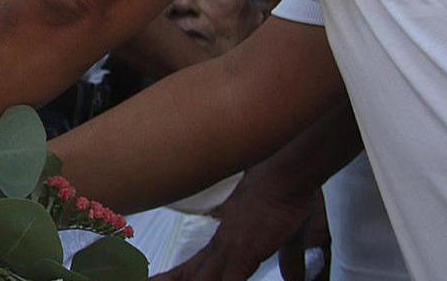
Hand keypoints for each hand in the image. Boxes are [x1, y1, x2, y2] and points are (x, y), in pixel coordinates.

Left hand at [152, 175, 321, 280]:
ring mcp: (228, 252)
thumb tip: (295, 277)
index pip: (191, 268)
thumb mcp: (284, 239)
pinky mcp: (242, 254)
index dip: (173, 278)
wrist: (283, 177)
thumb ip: (289, 261)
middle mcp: (219, 249)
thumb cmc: (281, 200)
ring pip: (197, 280)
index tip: (151, 280)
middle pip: (186, 275)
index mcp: (223, 245)